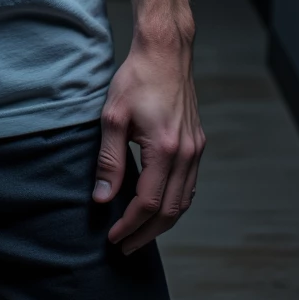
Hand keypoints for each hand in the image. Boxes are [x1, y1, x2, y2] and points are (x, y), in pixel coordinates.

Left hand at [92, 27, 205, 254]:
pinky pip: (189, 186)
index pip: (148, 202)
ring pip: (184, 202)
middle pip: (171, 211)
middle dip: (147, 233)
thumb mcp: (113, 117)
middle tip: (125, 246)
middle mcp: (187, 154)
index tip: (113, 237)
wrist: (165, 53)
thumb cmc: (137, 79)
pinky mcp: (197, 143)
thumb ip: (109, 161)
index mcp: (166, 149)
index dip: (130, 224)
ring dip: (162, 223)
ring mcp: (196, 149)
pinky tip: (158, 207)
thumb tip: (102, 198)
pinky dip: (175, 204)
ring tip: (139, 234)